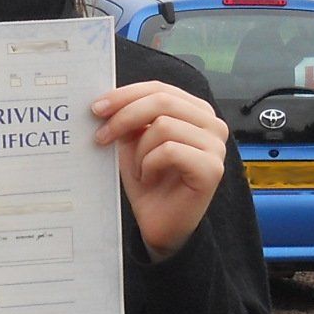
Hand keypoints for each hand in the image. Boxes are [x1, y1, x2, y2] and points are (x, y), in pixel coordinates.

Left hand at [91, 81, 229, 260]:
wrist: (159, 225)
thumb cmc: (150, 183)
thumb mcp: (134, 143)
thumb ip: (130, 118)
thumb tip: (108, 99)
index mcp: (196, 111)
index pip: (159, 88)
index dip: (126, 94)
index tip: (97, 107)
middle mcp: (212, 124)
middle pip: (161, 101)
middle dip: (124, 116)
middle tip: (101, 136)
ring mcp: (215, 146)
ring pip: (163, 126)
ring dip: (140, 151)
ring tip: (139, 170)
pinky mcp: (211, 168)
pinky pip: (169, 151)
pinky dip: (149, 164)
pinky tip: (149, 178)